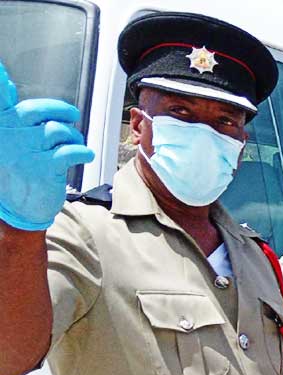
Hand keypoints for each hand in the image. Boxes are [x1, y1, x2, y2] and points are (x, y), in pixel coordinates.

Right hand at [0, 60, 94, 230]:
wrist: (21, 208)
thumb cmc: (20, 168)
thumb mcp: (10, 138)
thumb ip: (10, 111)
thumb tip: (4, 78)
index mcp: (1, 125)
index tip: (0, 70)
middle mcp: (8, 136)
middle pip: (37, 111)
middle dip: (60, 110)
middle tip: (72, 115)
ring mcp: (24, 152)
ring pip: (58, 131)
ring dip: (72, 136)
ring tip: (73, 145)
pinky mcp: (43, 168)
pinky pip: (70, 150)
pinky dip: (82, 151)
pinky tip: (85, 154)